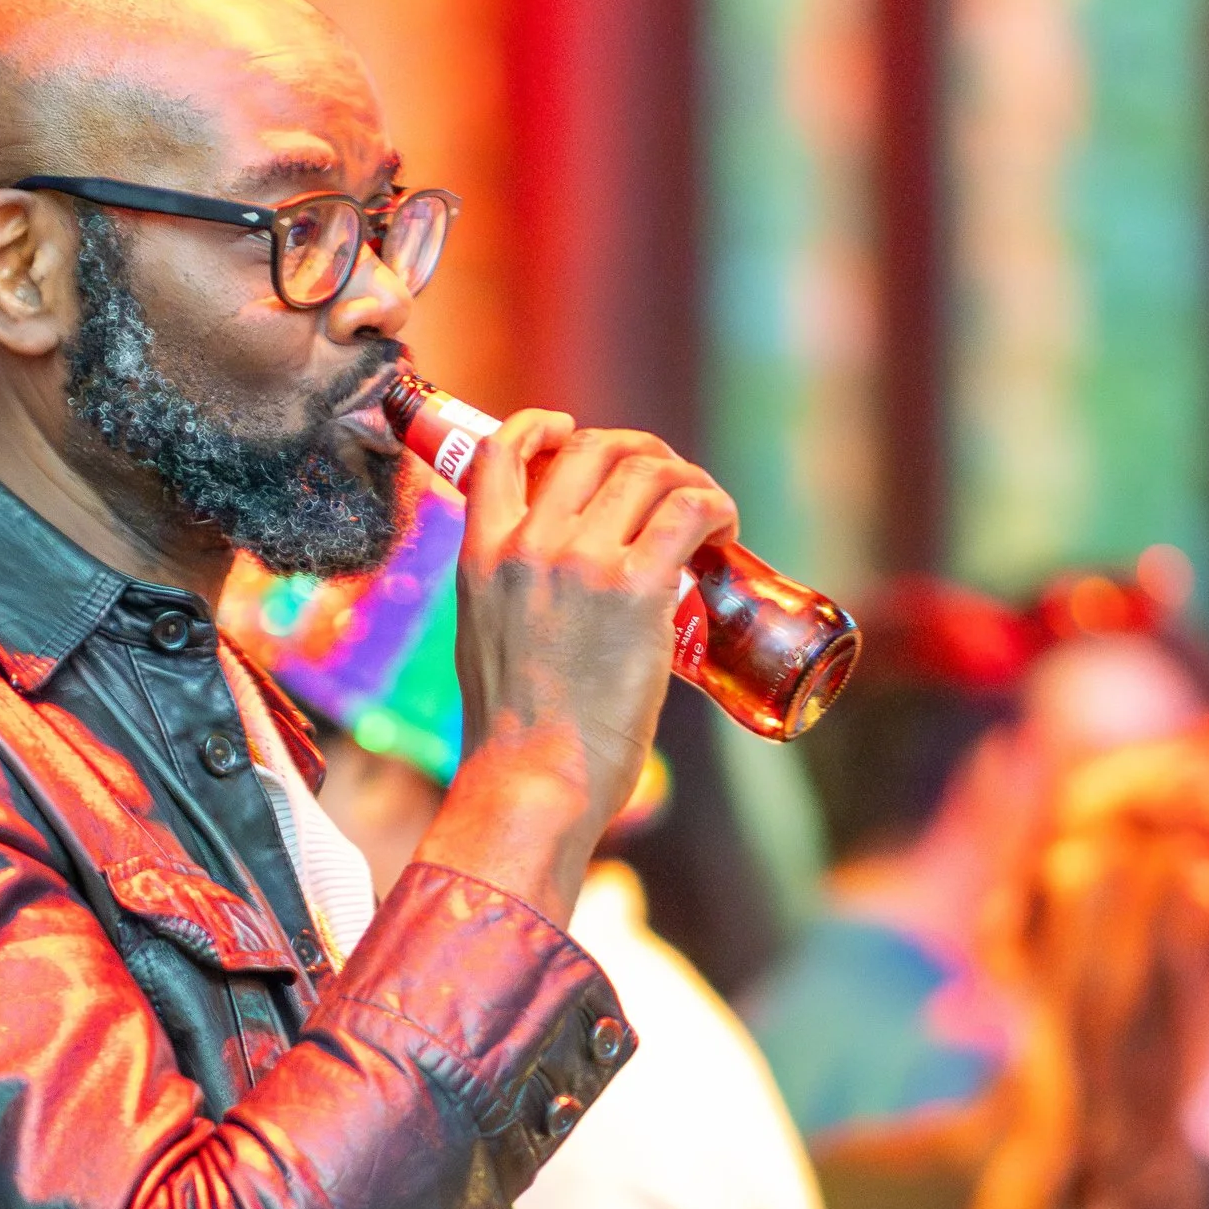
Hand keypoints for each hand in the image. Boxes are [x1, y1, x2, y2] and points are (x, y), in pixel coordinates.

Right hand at [417, 409, 737, 921]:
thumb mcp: (481, 641)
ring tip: (708, 516)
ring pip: (648, 471)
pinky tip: (726, 531)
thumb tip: (540, 591)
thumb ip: (504, 600)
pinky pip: (689, 510)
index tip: (574, 433)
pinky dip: (716, 507)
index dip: (543, 426)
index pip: (500, 451)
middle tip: (668, 485)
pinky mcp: (637, 589)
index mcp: (481, 555)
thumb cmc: (514, 736)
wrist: (533, 782)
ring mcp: (583, 562)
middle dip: (640, 453)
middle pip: (593, 449)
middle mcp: (528, 545)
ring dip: (688, 479)